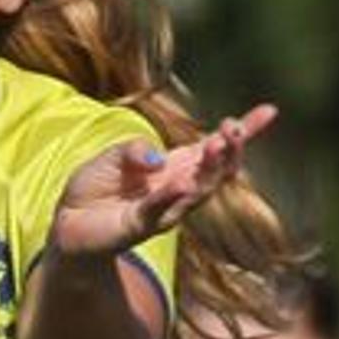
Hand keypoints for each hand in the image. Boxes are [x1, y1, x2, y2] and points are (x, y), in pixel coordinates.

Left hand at [46, 104, 279, 263]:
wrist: (68, 224)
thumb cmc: (95, 188)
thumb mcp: (113, 156)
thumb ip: (133, 149)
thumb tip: (157, 156)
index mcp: (176, 167)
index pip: (216, 148)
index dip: (244, 132)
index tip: (270, 111)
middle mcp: (177, 189)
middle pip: (217, 171)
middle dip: (230, 150)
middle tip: (233, 130)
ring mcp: (163, 210)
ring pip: (197, 191)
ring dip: (210, 168)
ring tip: (220, 143)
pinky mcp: (140, 227)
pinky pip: (159, 210)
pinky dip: (171, 196)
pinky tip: (183, 182)